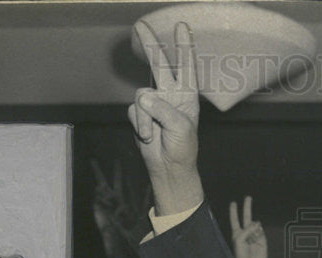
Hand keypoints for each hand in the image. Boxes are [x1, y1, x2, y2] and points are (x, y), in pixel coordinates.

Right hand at [128, 20, 203, 213]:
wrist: (169, 168)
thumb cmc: (183, 148)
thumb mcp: (180, 128)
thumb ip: (163, 110)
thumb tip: (144, 97)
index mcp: (187, 96)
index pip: (186, 66)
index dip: (183, 46)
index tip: (182, 26)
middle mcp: (170, 95)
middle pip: (159, 65)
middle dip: (151, 45)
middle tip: (141, 26)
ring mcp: (154, 103)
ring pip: (141, 94)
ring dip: (146, 117)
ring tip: (153, 134)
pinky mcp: (139, 114)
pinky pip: (133, 111)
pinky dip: (139, 125)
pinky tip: (147, 137)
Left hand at [229, 196, 268, 257]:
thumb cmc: (241, 255)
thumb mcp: (239, 239)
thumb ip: (246, 229)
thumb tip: (256, 223)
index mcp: (236, 234)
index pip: (234, 220)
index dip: (233, 211)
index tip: (233, 203)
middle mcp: (245, 233)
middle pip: (246, 217)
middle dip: (247, 207)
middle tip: (248, 197)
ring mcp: (254, 235)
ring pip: (254, 224)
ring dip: (252, 228)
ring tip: (251, 240)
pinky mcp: (262, 238)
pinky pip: (260, 230)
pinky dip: (258, 231)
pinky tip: (256, 238)